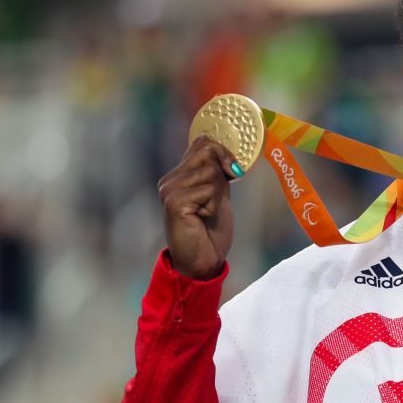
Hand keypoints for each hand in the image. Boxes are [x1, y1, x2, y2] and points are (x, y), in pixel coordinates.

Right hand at [158, 136, 240, 279]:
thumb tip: (229, 154)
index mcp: (180, 175)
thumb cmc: (211, 230)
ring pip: (211, 171)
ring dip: (218, 194)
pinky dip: (214, 205)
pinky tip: (202, 218)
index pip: (202, 143)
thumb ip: (219, 173)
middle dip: (223, 174)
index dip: (222, 152)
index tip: (233, 171)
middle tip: (216, 200)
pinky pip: (208, 189)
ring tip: (207, 212)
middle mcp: (171, 179)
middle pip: (208, 153)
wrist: (203, 260)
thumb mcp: (219, 195)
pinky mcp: (174, 202)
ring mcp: (169, 189)